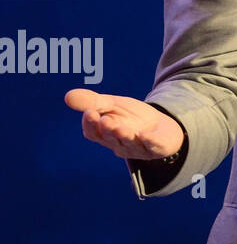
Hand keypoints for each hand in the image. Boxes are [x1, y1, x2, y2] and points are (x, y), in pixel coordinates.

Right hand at [65, 89, 184, 159]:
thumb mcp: (112, 105)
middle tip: (104, 120)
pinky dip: (149, 141)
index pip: (93, 133)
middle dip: (107, 129)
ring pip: (129, 143)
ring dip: (124, 136)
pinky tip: (144, 135)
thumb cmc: (131, 117)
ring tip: (119, 127)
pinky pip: (153, 146)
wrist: (161, 125)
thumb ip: (92, 102)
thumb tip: (68, 96)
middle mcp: (119, 144)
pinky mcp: (158, 147)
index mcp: (105, 135)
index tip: (89, 112)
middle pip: (110, 138)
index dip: (91, 124)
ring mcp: (138, 148)